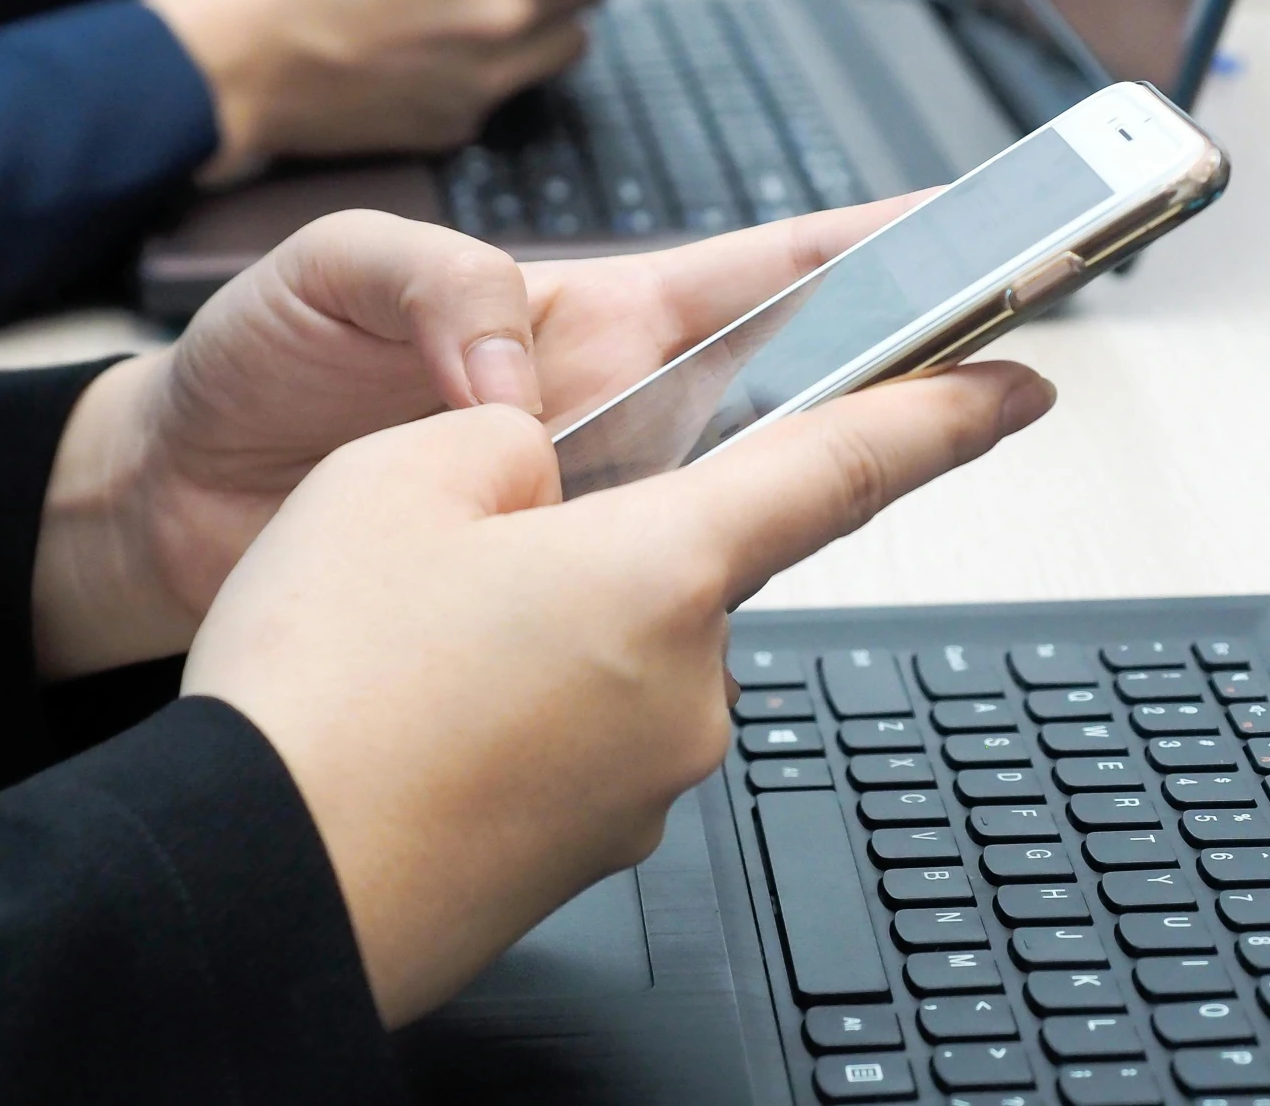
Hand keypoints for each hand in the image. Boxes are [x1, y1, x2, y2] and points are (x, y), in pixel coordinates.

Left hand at [30, 199, 920, 677]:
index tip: (973, 237)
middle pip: (790, 397)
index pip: (759, 275)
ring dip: (809, 504)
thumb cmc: (244, 369)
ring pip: (736, 514)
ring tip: (904, 478)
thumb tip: (519, 382)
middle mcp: (607, 416)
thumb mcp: (329, 270)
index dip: (870, 255)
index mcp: (581, 316)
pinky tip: (725, 624)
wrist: (155, 509)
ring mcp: (582, 519)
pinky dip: (698, 617)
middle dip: (900, 373)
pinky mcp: (537, 609)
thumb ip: (437, 282)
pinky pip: (652, 613)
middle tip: (1000, 359)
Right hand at [183, 359, 1053, 1026]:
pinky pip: (574, 734)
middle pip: (678, 561)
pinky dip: (514, 706)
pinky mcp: (587, 848)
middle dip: (593, 538)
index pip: (848, 465)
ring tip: (408, 645)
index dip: (943, 411)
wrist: (253, 885)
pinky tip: (416, 713)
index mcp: (667, 569)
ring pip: (615, 649)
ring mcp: (644, 783)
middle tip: (456, 550)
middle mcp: (689, 686)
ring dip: (540, 624)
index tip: (1016, 384)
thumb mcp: (396, 474)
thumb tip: (544, 480)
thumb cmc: (323, 690)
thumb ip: (507, 441)